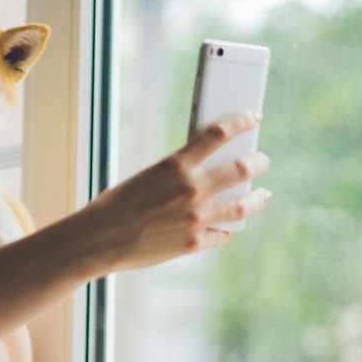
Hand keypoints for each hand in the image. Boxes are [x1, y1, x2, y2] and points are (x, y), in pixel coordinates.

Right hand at [87, 111, 270, 272]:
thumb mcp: (148, 177)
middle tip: (262, 160)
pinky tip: (228, 227)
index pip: (220, 133)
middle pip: (242, 168)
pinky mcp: (194, 243)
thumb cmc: (115, 206)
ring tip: (262, 194)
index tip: (254, 118)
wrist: (98, 241)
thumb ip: (178, 174)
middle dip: (258, 162)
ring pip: (243, 205)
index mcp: (176, 164)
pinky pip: (222, 234)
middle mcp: (192, 189)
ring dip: (257, 198)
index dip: (242, 121)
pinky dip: (226, 229)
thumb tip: (204, 173)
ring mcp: (197, 218)